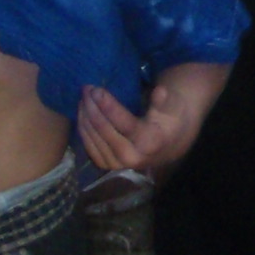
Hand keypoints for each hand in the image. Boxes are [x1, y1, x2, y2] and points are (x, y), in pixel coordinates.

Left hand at [79, 77, 209, 173]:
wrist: (169, 146)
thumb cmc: (169, 121)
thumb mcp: (172, 108)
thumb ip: (163, 101)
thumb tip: (160, 90)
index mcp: (150, 142)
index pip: (123, 123)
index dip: (108, 105)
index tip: (96, 89)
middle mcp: (132, 157)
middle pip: (104, 130)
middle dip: (92, 108)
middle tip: (86, 89)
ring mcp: (118, 164)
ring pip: (93, 138)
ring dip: (85, 116)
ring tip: (83, 98)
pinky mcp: (108, 166)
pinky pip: (89, 146)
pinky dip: (83, 129)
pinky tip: (82, 114)